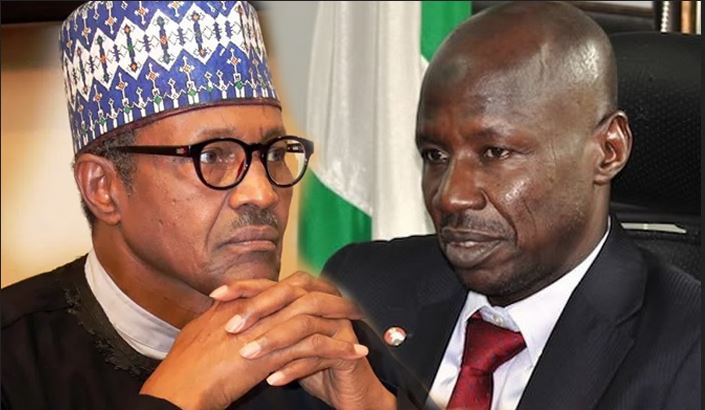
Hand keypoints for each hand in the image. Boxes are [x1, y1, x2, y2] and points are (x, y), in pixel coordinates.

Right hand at [139, 287, 366, 409]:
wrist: (180, 388)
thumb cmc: (184, 369)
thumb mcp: (200, 333)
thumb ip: (217, 317)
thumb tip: (222, 307)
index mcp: (239, 304)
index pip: (280, 290)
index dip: (304, 292)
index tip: (323, 295)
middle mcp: (256, 311)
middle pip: (303, 295)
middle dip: (330, 299)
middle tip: (351, 303)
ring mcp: (267, 329)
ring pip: (315, 317)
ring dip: (342, 322)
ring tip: (362, 326)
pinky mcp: (275, 353)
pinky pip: (316, 346)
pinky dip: (339, 350)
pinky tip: (356, 355)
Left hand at [212, 272, 395, 409]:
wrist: (345, 391)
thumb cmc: (306, 364)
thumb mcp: (278, 341)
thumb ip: (258, 322)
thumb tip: (219, 307)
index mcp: (307, 295)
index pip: (273, 283)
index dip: (245, 286)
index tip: (215, 295)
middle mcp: (325, 303)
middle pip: (291, 295)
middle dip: (259, 309)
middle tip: (231, 328)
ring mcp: (339, 324)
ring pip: (304, 323)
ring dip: (274, 339)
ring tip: (247, 354)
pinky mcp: (349, 349)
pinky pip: (319, 353)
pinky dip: (293, 367)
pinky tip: (272, 380)